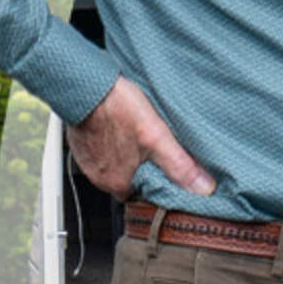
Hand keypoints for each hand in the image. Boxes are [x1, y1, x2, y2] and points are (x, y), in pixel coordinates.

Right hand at [65, 77, 214, 197]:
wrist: (85, 86)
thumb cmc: (116, 107)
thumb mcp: (157, 137)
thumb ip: (179, 165)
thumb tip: (202, 188)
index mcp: (117, 182)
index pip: (142, 197)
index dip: (157, 184)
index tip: (166, 171)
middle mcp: (99, 177)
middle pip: (128, 181)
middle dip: (142, 169)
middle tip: (154, 149)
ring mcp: (87, 161)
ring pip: (113, 166)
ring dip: (125, 156)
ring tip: (137, 137)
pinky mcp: (80, 145)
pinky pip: (98, 152)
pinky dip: (109, 144)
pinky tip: (119, 128)